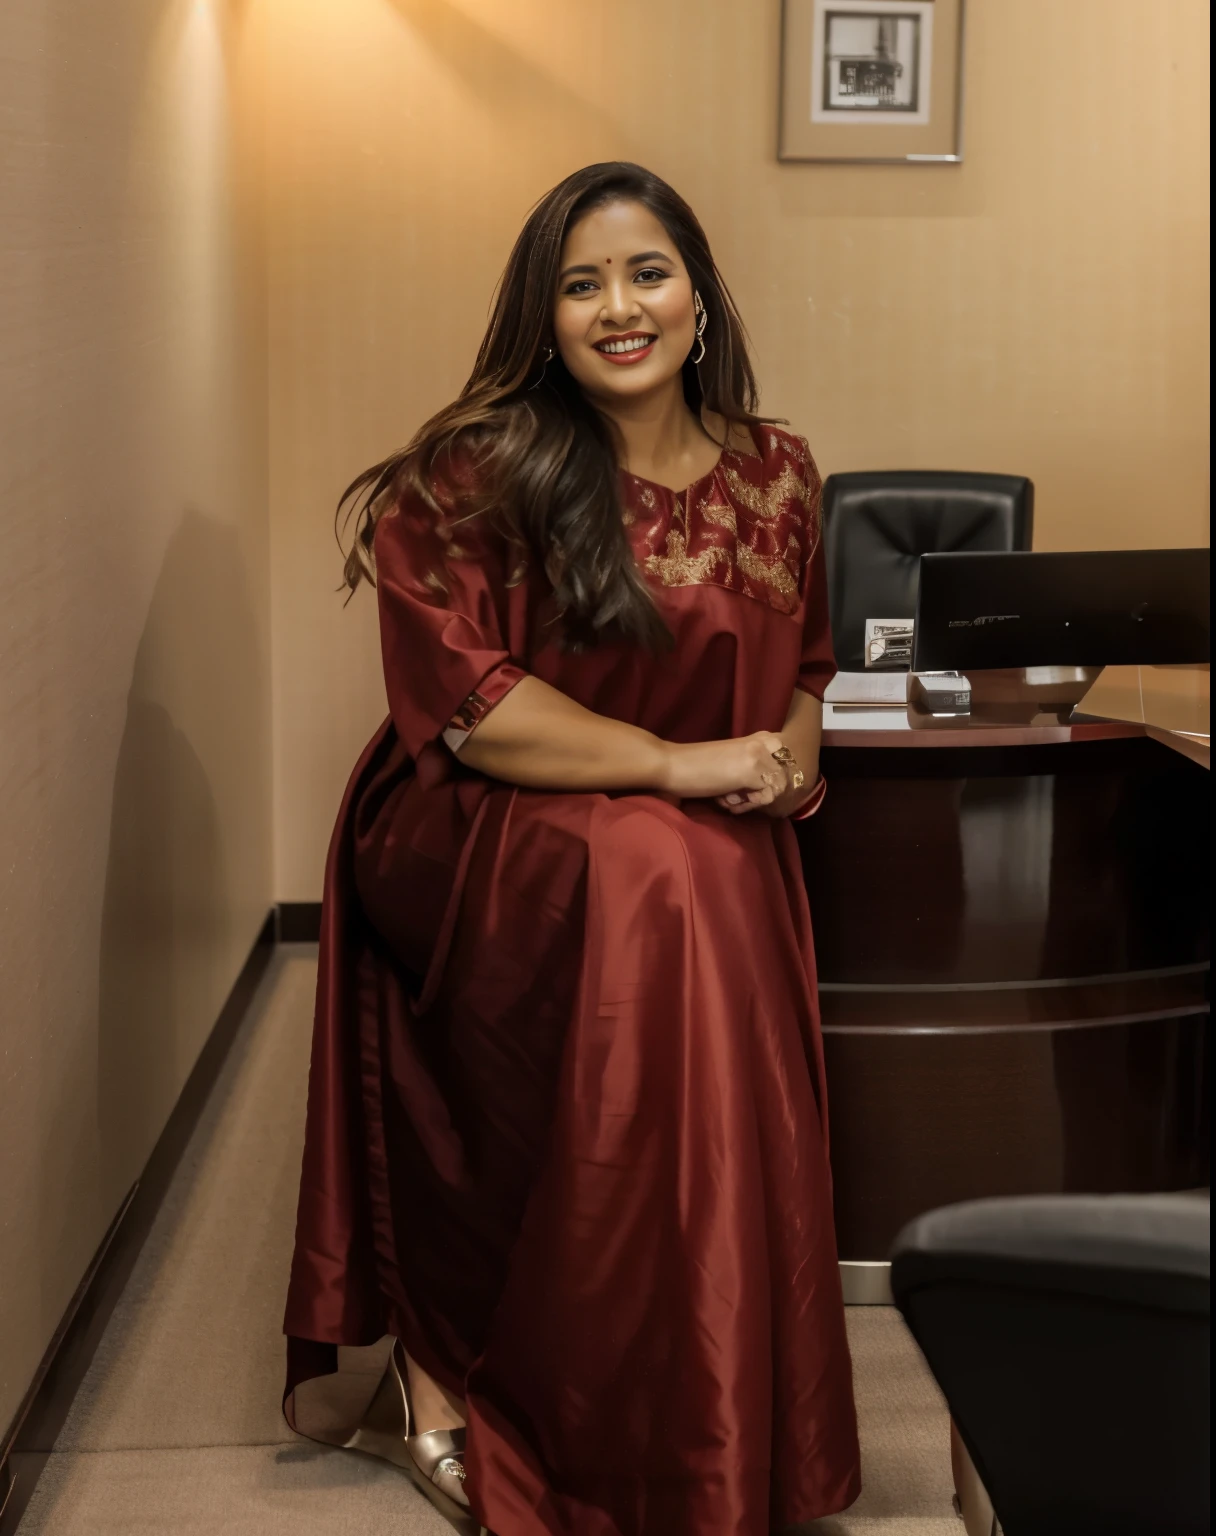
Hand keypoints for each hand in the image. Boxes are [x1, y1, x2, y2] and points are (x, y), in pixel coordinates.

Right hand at [659, 732, 791, 808]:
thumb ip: (756, 768)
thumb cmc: (696, 766)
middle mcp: (764, 743)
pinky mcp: (752, 772)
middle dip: (765, 792)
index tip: (749, 786)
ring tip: (728, 797)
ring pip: (776, 789)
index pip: (789, 764)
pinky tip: (725, 799)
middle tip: (738, 794)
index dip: (772, 781)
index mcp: (760, 737)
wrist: (672, 764)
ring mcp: (760, 756)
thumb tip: (775, 790)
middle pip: (785, 779)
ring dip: (753, 800)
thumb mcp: (733, 761)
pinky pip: (766, 797)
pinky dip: (746, 805)